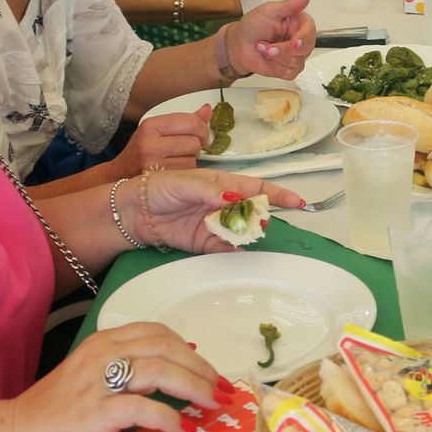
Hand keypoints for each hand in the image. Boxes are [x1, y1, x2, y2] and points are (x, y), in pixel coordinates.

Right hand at [9, 322, 230, 431]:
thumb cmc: (60, 409)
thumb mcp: (95, 375)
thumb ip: (131, 367)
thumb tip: (181, 366)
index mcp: (104, 341)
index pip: (158, 333)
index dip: (192, 351)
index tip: (212, 372)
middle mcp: (102, 354)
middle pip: (166, 348)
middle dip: (201, 369)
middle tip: (221, 389)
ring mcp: (98, 382)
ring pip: (159, 371)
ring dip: (194, 388)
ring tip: (212, 404)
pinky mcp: (96, 412)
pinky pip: (142, 408)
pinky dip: (169, 417)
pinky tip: (182, 427)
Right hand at [115, 109, 207, 171]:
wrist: (119, 177)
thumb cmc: (140, 153)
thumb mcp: (157, 131)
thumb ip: (184, 121)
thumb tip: (207, 109)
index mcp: (150, 125)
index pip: (190, 121)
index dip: (203, 129)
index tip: (202, 134)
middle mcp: (149, 143)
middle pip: (194, 142)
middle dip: (196, 146)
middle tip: (186, 149)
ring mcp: (153, 163)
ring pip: (193, 160)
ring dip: (191, 161)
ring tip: (176, 161)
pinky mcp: (158, 180)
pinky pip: (187, 174)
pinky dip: (186, 174)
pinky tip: (174, 172)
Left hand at [138, 168, 306, 252]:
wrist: (133, 212)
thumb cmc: (157, 187)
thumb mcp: (184, 182)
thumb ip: (210, 191)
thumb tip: (234, 198)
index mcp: (221, 183)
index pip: (255, 188)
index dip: (277, 194)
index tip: (297, 201)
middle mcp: (221, 204)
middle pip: (251, 211)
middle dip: (260, 216)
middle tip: (260, 222)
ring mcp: (214, 224)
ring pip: (240, 230)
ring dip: (246, 233)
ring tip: (246, 234)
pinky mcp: (203, 242)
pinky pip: (224, 248)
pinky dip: (232, 249)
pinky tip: (236, 249)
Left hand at [227, 0, 315, 78]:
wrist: (239, 45)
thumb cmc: (253, 26)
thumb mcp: (269, 10)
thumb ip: (291, 4)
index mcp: (299, 23)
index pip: (310, 31)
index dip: (304, 38)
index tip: (294, 42)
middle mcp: (301, 39)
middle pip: (305, 49)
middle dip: (283, 50)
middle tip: (267, 46)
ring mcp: (297, 55)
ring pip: (296, 62)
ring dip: (275, 57)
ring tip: (263, 47)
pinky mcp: (289, 69)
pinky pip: (290, 73)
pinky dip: (275, 67)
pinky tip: (267, 58)